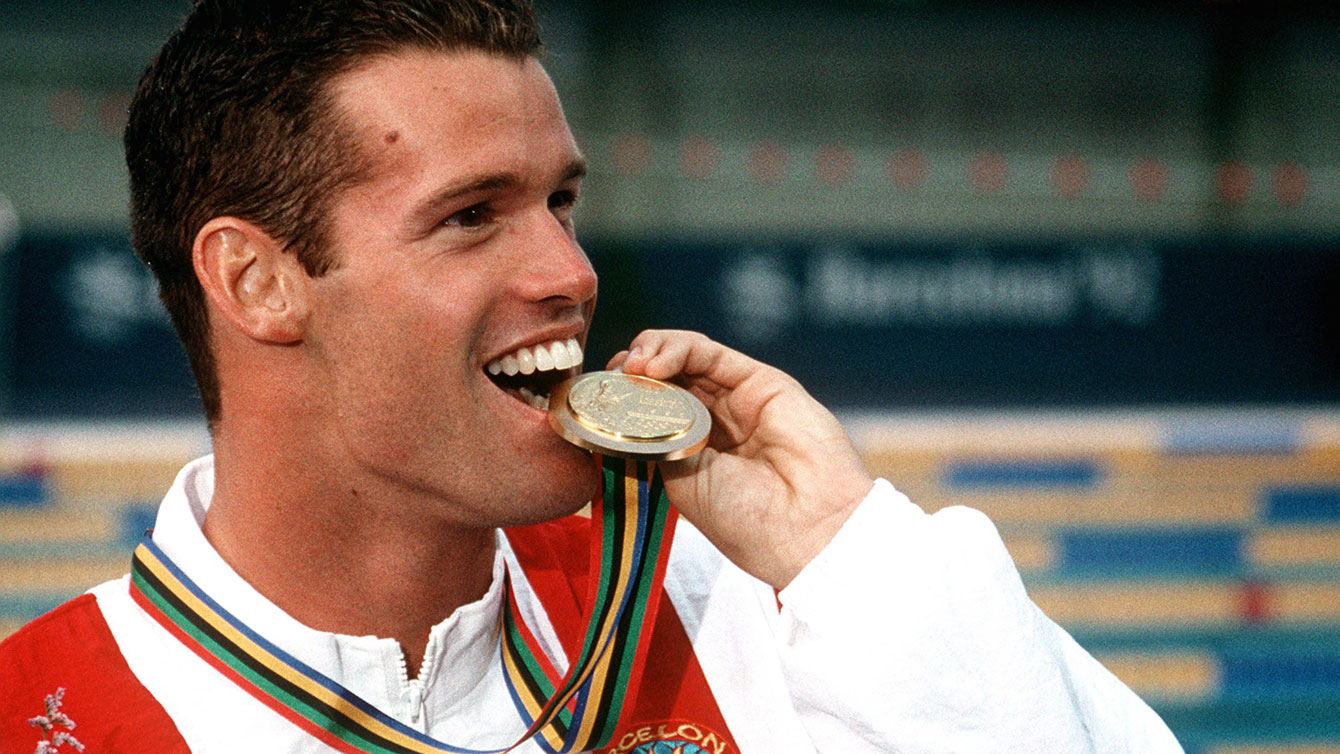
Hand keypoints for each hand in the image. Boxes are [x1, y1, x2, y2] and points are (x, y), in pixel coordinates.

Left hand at [608, 330, 873, 588]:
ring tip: (630, 368)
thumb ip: (655, 441)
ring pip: (681, 357)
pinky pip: (707, 352)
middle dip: (628, 373)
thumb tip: (618, 409)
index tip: (596, 401)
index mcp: (692, 454)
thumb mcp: (682, 484)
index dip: (620, 397)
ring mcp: (736, 399)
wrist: (807, 529)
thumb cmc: (746, 521)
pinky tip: (652, 364)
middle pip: (662, 379)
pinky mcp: (759, 380)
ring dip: (647, 354)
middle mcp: (713, 423)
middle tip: (610, 381)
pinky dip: (673, 349)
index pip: (647, 409)